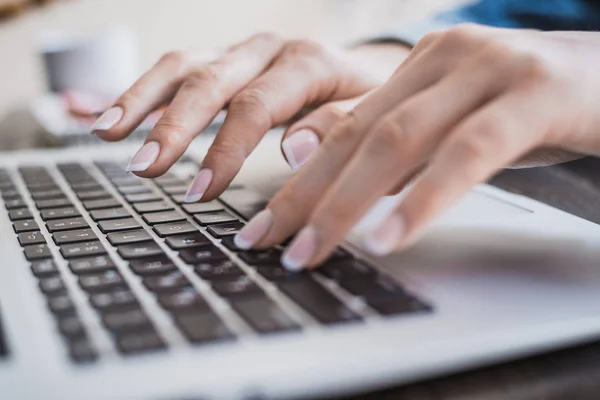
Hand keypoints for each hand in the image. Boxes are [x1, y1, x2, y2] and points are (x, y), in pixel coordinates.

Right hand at [92, 33, 408, 200]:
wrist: (371, 70)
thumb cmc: (373, 103)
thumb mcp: (374, 117)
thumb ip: (338, 128)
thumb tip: (291, 150)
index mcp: (308, 62)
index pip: (255, 105)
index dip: (223, 150)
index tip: (199, 192)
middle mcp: (268, 49)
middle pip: (210, 81)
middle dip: (172, 127)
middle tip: (143, 168)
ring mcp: (243, 52)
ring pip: (183, 66)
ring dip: (142, 98)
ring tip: (106, 132)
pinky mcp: (226, 61)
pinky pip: (178, 70)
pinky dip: (142, 90)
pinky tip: (110, 112)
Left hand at [233, 25, 599, 269]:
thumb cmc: (534, 110)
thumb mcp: (454, 129)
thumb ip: (398, 148)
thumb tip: (330, 178)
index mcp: (420, 66)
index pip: (341, 127)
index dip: (295, 179)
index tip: (261, 224)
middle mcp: (445, 58)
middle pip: (356, 133)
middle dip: (305, 194)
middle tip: (264, 242)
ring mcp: (488, 70)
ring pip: (398, 139)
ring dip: (345, 201)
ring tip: (311, 251)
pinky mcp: (534, 95)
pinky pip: (467, 152)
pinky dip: (424, 198)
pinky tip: (388, 238)